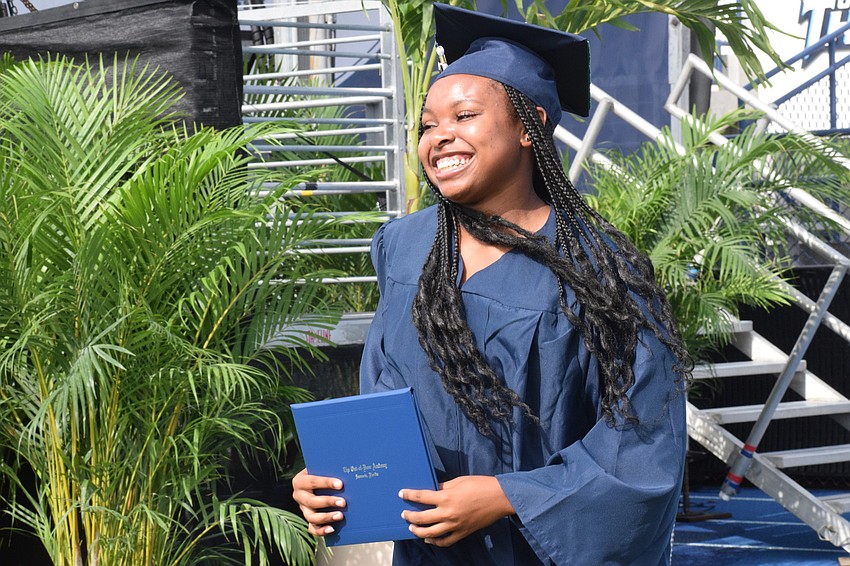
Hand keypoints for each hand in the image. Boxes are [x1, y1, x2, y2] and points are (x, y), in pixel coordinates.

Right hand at [291, 468, 345, 536]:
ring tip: (340, 516)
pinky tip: (332, 529)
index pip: (313, 482)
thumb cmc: (322, 472)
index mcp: (300, 481)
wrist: (315, 481)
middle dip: (328, 502)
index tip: (340, 484)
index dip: (326, 483)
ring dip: (326, 517)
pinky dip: (321, 531)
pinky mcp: (308, 519)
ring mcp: (303, 509)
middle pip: (311, 501)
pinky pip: (312, 528)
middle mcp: (298, 495)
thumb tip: (346, 470)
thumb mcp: (321, 468)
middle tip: (343, 502)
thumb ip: (329, 469)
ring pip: (311, 517)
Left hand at [399, 475, 514, 546]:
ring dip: (418, 531)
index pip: (421, 497)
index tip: (401, 494)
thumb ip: (444, 487)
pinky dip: (435, 542)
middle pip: (422, 518)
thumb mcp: (459, 481)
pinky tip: (429, 539)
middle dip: (410, 516)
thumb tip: (433, 490)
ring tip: (412, 527)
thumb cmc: (480, 485)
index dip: (409, 495)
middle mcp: (448, 513)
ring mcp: (455, 525)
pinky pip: (445, 541)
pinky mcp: (463, 532)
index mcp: (446, 497)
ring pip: (431, 533)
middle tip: (404, 514)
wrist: (499, 498)